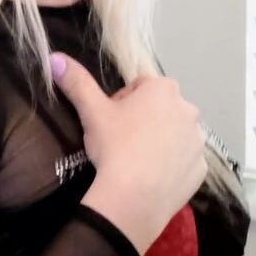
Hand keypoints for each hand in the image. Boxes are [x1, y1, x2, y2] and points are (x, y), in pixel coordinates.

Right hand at [50, 51, 207, 253]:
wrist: (133, 197)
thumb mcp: (91, 111)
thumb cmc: (114, 146)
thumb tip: (54, 58)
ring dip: (160, 142)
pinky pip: (184, 162)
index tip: (110, 122)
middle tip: (121, 142)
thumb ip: (76, 81)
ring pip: (175, 135)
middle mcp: (188, 109)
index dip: (121, 103)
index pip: (139, 87)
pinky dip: (171, 166)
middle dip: (144, 120)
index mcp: (163, 89)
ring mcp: (198, 141)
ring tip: (136, 162)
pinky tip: (152, 177)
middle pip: (160, 109)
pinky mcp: (201, 168)